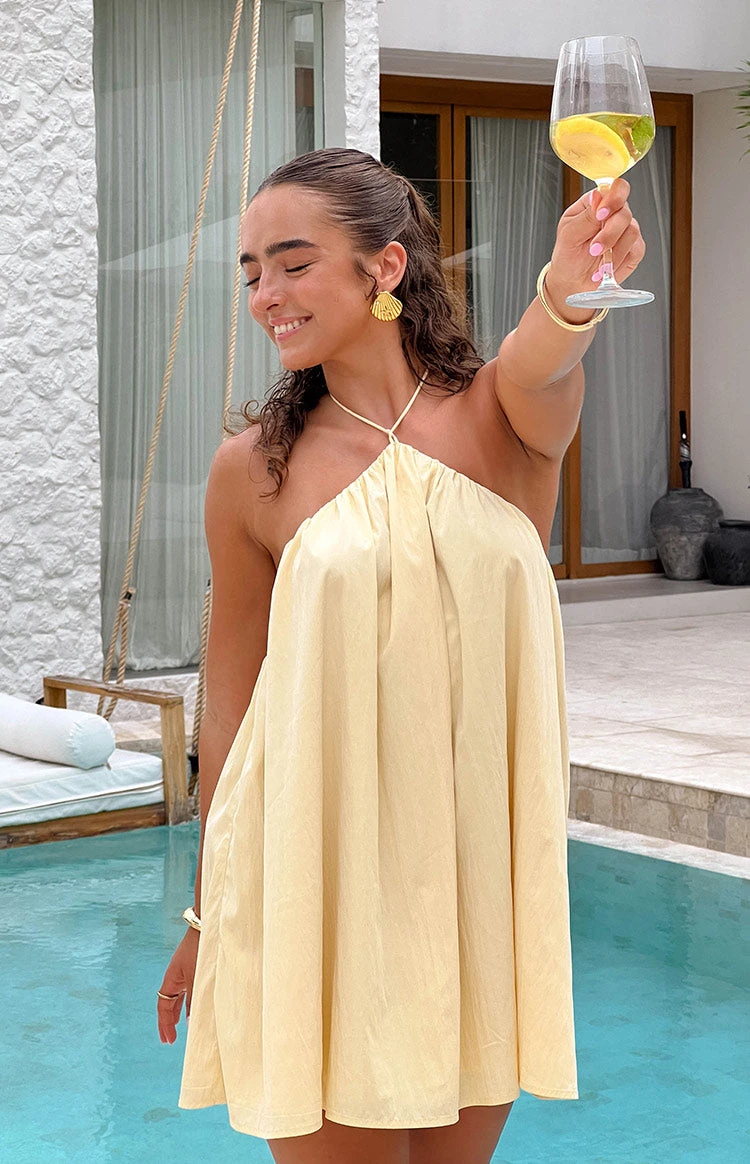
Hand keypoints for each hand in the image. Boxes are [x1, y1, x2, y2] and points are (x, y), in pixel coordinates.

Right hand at [157, 927, 199, 1044]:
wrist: (208, 925)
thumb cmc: (200, 949)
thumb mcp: (196, 978)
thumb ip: (194, 1001)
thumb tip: (191, 1024)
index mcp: (171, 978)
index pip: (163, 1007)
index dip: (165, 1024)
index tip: (168, 1041)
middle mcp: (176, 975)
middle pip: (168, 1002)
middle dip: (169, 1021)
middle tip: (169, 1039)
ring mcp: (185, 971)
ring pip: (179, 996)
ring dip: (179, 1012)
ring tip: (181, 1027)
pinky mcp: (195, 966)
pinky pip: (188, 989)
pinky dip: (189, 1001)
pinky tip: (196, 1007)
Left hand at [545, 178, 646, 316]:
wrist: (572, 281)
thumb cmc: (568, 255)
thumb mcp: (569, 234)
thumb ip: (585, 215)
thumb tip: (598, 196)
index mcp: (598, 203)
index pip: (616, 188)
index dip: (613, 199)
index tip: (601, 215)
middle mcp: (615, 214)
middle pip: (624, 213)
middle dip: (609, 234)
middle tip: (594, 249)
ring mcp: (626, 230)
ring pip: (632, 232)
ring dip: (613, 251)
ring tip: (597, 265)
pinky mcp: (634, 248)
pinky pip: (636, 249)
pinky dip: (620, 262)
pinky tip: (606, 268)